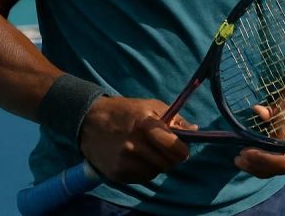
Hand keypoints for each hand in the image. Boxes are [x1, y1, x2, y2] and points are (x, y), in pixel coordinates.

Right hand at [79, 96, 196, 183]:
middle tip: (164, 149)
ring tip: (147, 151)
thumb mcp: (151, 106)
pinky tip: (135, 158)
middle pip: (168, 164)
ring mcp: (124, 161)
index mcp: (146, 125)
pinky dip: (143, 170)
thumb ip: (174, 119)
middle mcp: (135, 145)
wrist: (89, 121)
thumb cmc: (125, 111)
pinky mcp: (116, 173)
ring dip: (156, 164)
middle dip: (171, 157)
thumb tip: (194, 131)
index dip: (182, 150)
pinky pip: (141, 178)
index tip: (181, 148)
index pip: (175, 148)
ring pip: (156, 172)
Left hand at [234, 104, 284, 178]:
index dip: (265, 159)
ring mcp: (284, 164)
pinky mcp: (276, 164)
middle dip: (255, 164)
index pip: (284, 162)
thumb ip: (270, 111)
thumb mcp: (280, 110)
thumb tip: (257, 110)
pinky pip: (264, 171)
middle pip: (274, 170)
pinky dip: (252, 167)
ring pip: (267, 173)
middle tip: (240, 155)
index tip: (248, 151)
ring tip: (238, 159)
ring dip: (250, 167)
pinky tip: (241, 161)